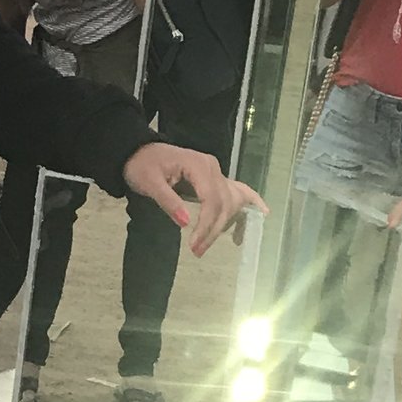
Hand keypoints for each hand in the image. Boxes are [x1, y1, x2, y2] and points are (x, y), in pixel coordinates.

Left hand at [124, 141, 262, 256]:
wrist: (139, 151)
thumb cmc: (142, 166)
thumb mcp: (149, 183)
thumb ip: (168, 201)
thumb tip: (186, 223)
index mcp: (198, 165)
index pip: (211, 200)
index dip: (205, 225)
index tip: (194, 245)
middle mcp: (213, 168)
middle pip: (223, 203)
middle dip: (213, 230)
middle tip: (198, 251)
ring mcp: (216, 172)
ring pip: (230, 202)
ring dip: (225, 224)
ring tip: (212, 244)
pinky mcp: (215, 178)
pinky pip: (237, 190)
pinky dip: (250, 201)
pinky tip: (262, 213)